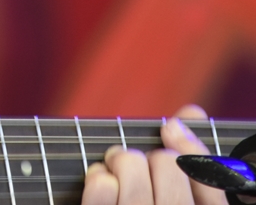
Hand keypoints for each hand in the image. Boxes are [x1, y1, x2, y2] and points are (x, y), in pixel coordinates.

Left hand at [82, 108, 224, 204]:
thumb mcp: (179, 200)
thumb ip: (189, 161)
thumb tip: (192, 111)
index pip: (210, 179)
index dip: (190, 146)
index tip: (170, 128)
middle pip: (166, 164)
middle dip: (147, 154)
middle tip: (133, 162)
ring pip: (131, 167)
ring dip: (117, 158)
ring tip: (112, 168)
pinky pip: (101, 190)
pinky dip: (97, 177)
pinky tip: (99, 182)